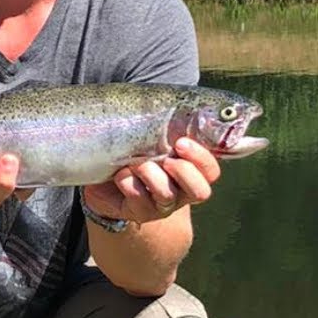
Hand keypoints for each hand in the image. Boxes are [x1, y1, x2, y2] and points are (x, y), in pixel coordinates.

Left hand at [82, 137, 221, 224]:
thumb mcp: (153, 136)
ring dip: (151, 175)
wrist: (107, 175)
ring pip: (167, 194)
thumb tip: (181, 105)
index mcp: (191, 170)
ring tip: (137, 164)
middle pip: (200, 192)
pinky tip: (121, 174)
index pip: (210, 170)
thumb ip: (170, 127)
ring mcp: (161, 204)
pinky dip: (128, 182)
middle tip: (167, 159)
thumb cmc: (136, 149)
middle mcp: (181, 191)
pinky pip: (138, 198)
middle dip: (184, 173)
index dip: (201, 158)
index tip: (181, 142)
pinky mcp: (139, 211)